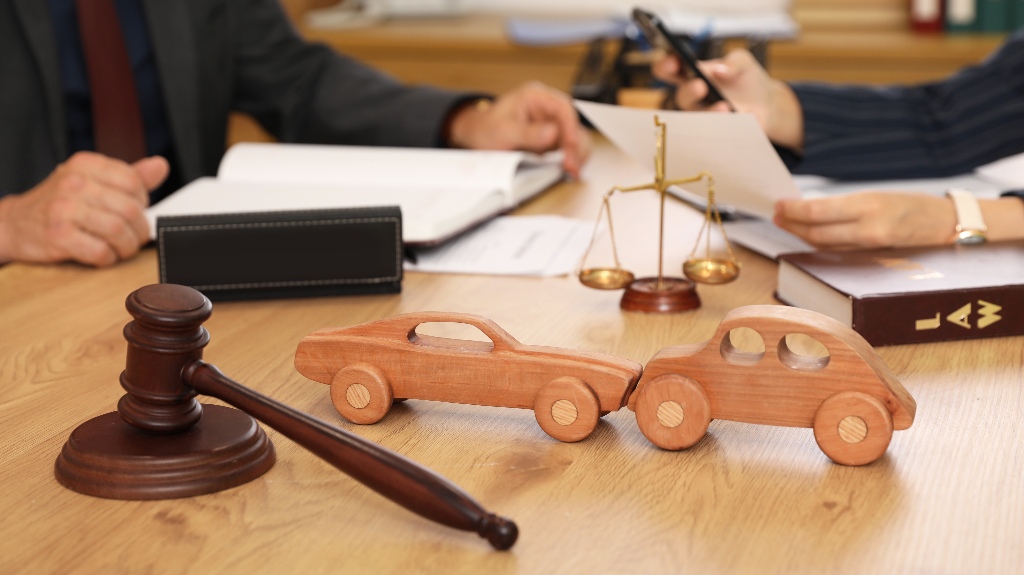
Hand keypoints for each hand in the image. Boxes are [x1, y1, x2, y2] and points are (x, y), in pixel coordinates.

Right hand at [0, 152, 168, 265]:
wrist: (16, 223)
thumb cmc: (61, 203)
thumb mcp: (92, 181)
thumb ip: (129, 176)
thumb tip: (161, 166)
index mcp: (85, 164)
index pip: (132, 181)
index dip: (142, 201)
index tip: (136, 211)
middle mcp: (73, 182)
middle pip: (129, 209)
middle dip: (139, 230)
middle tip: (134, 237)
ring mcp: (63, 209)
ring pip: (118, 232)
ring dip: (127, 247)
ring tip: (121, 248)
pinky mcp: (57, 236)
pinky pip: (100, 252)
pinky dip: (108, 258)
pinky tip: (103, 255)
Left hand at [447, 81, 590, 177]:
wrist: (476, 137)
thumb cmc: (486, 128)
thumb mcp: (503, 131)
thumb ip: (527, 133)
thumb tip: (552, 134)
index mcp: (536, 97)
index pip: (562, 107)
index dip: (570, 125)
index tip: (570, 143)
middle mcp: (546, 109)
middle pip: (572, 124)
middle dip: (574, 146)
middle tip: (570, 165)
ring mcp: (550, 125)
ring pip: (574, 138)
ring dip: (576, 154)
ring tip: (571, 170)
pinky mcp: (550, 141)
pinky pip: (567, 149)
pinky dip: (570, 159)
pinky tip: (569, 170)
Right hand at [652, 49, 803, 150]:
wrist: (766, 104)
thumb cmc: (747, 79)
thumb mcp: (743, 62)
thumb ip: (733, 62)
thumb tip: (719, 69)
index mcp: (691, 74)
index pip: (668, 69)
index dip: (665, 65)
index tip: (674, 62)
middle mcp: (692, 97)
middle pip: (681, 95)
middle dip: (689, 90)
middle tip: (700, 85)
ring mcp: (701, 117)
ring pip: (697, 118)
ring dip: (709, 112)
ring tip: (724, 106)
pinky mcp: (714, 132)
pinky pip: (712, 132)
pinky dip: (723, 124)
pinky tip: (735, 117)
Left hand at [773, 192, 956, 247]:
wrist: (947, 225)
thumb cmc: (912, 205)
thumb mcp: (878, 196)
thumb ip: (846, 205)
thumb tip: (809, 208)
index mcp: (868, 205)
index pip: (818, 211)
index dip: (793, 210)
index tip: (777, 204)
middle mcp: (868, 228)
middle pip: (816, 233)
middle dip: (791, 225)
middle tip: (776, 215)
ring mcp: (870, 247)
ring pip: (825, 245)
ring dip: (802, 235)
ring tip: (786, 224)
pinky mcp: (873, 258)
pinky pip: (839, 253)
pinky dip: (820, 245)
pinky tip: (809, 236)